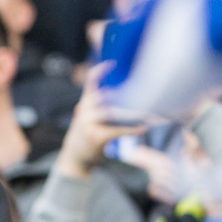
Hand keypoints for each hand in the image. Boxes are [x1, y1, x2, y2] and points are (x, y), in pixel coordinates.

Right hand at [51, 64, 144, 181]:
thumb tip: (127, 95)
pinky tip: (143, 128)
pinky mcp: (95, 137)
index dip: (100, 71)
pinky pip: (117, 130)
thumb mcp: (88, 117)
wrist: (75, 158)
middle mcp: (84, 111)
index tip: (112, 64)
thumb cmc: (88, 135)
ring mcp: (88, 124)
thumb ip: (100, 105)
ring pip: (111, 112)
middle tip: (143, 90)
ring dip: (131, 112)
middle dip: (122, 93)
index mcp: (85, 103)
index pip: (90, 82)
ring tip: (147, 112)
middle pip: (104, 96)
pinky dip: (132, 130)